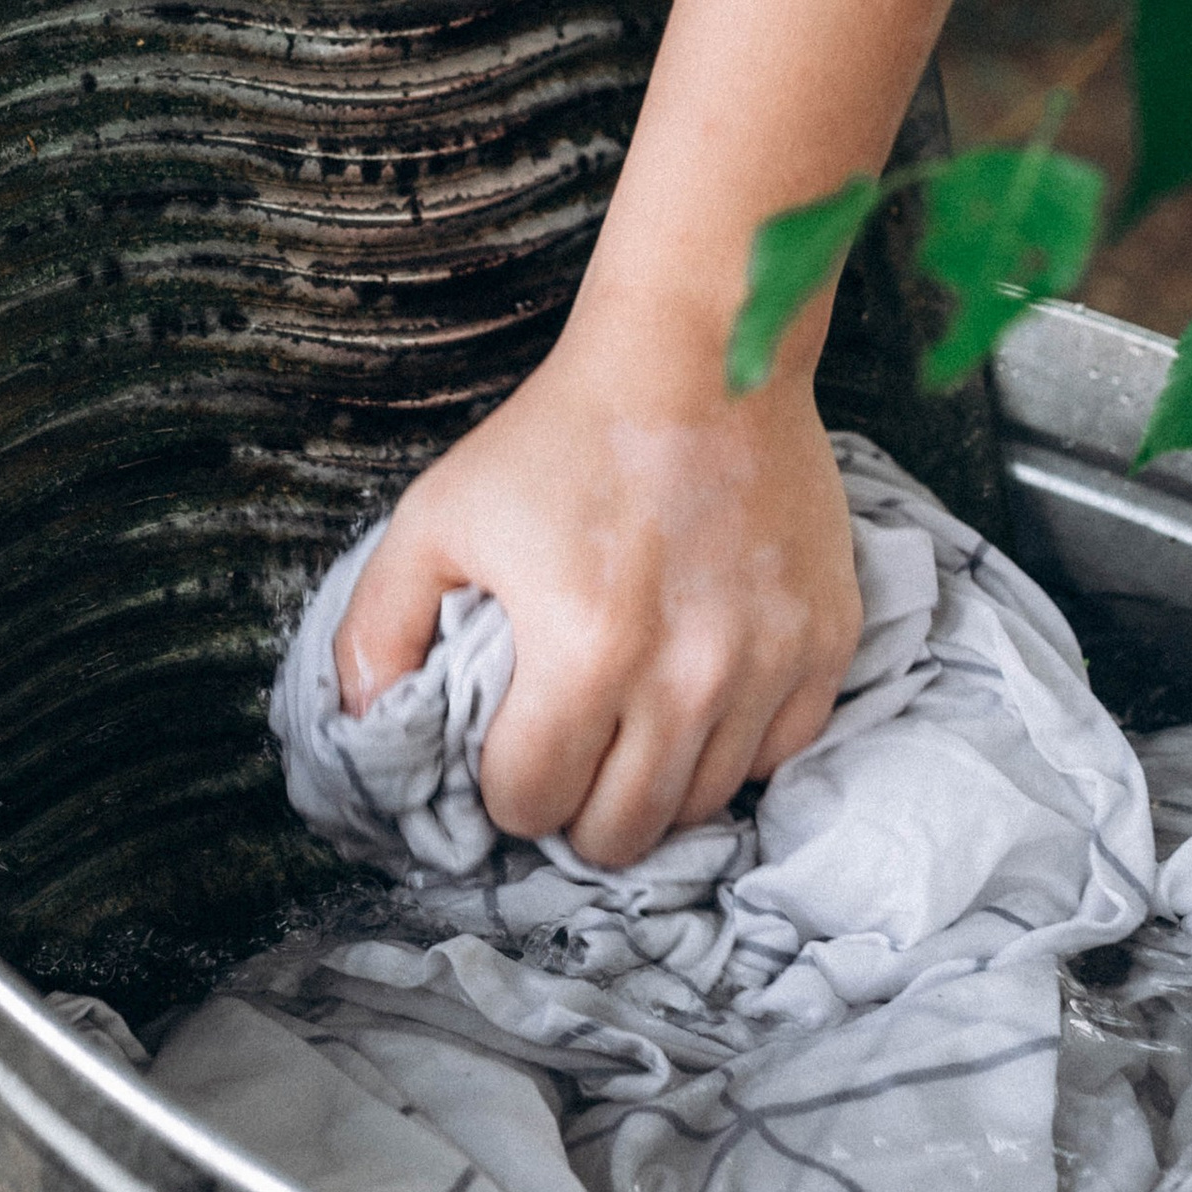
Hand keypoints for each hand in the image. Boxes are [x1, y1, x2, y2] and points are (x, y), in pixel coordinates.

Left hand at [335, 300, 861, 867]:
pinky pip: (778, 752)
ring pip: (703, 805)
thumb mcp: (437, 517)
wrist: (701, 358)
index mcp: (585, 652)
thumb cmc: (562, 435)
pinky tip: (697, 698)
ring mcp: (768, 662)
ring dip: (654, 784)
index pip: (533, 804)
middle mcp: (687, 675)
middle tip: (567, 758)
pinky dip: (734, 746)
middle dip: (577, 811)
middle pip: (623, 833)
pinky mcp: (826, 641)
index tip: (508, 749)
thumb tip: (366, 724)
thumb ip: (378, 629)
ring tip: (627, 728)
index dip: (505, 788)